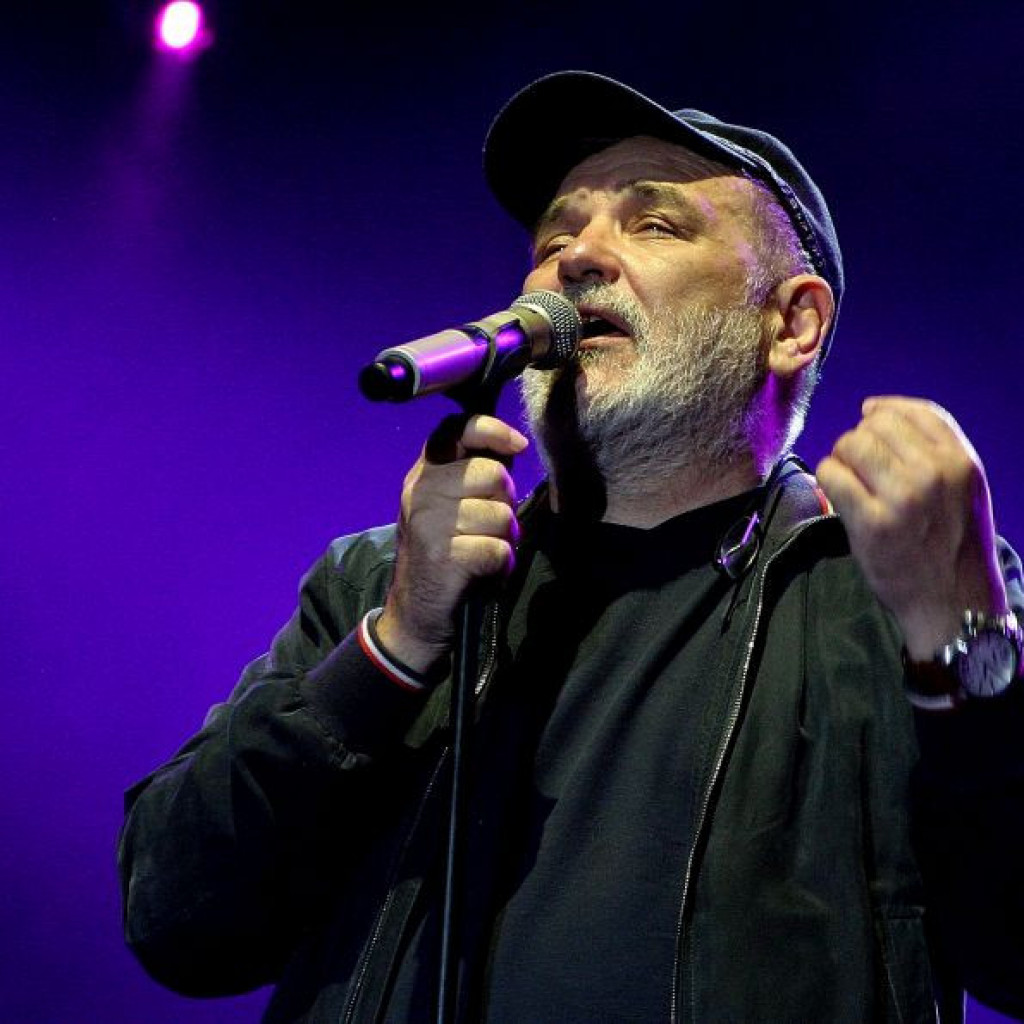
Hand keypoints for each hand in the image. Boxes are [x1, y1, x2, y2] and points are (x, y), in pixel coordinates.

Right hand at [376, 413, 527, 672]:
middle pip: (492, 474)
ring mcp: (428, 524)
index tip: (517, 445)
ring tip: (483, 551)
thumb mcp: (449, 505)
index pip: (457, 429)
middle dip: (505, 502)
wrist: (415, 613)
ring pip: (501, 514)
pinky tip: (483, 571)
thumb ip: (474, 473)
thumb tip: (513, 445)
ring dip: (504, 538)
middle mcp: (420, 492)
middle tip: (490, 526)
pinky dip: (500, 565)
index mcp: (424, 474)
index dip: (492, 430)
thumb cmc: (445, 552)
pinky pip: (498, 549)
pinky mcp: (442, 557)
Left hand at [816, 396, 1006, 658]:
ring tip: (854, 487)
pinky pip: (830, 474)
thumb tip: (870, 406)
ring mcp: (904, 498)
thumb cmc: (947, 536)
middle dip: (859, 446)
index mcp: (960, 459)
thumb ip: (928, 438)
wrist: (949, 597)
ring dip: (841, 462)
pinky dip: (828, 483)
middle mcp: (935, 473)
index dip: (881, 422)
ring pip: (848, 445)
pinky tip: (842, 501)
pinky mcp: (873, 523)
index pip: (907, 411)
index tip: (878, 447)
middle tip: (865, 477)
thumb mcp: (959, 481)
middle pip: (871, 426)